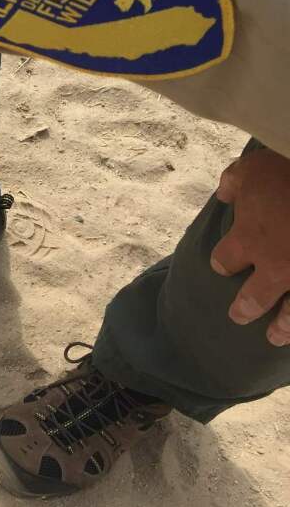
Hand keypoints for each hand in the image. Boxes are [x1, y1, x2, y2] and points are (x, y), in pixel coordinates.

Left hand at [211, 148, 289, 345]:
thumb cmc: (288, 170)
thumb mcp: (253, 169)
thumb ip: (235, 184)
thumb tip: (224, 193)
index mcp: (249, 240)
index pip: (225, 261)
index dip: (223, 263)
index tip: (223, 265)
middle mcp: (276, 265)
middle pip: (254, 298)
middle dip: (245, 308)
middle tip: (238, 316)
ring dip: (283, 326)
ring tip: (275, 337)